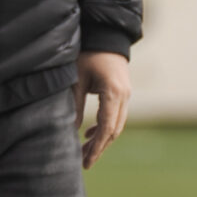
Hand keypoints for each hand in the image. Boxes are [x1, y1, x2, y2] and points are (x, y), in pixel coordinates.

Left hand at [73, 50, 130, 168]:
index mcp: (114, 93)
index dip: (96, 148)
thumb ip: (75, 106)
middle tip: (84, 162)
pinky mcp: (123, 92)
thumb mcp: (77, 80)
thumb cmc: (88, 55)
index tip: (85, 162)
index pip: (106, 129)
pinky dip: (105, 126)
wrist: (105, 35)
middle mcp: (124, 96)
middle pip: (114, 130)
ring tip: (85, 150)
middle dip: (99, 147)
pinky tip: (90, 132)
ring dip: (102, 138)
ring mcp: (126, 94)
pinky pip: (117, 115)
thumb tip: (70, 132)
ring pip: (117, 124)